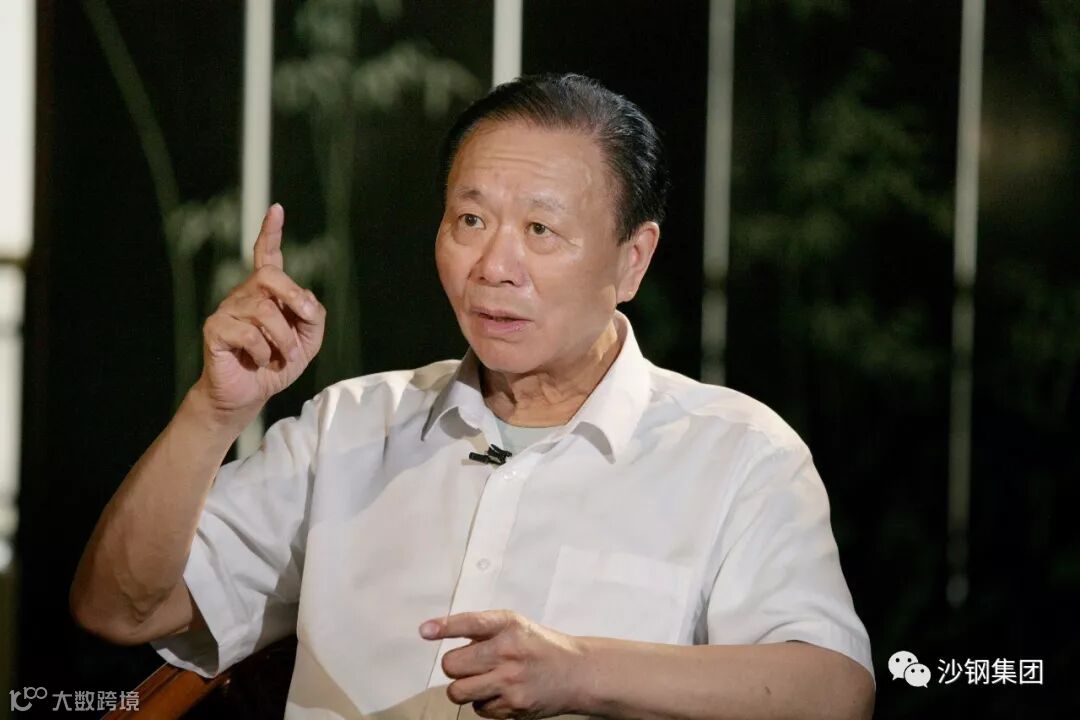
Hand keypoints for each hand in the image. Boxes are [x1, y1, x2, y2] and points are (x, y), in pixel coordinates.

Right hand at [192, 204, 325, 428]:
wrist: (248, 395)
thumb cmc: (276, 364)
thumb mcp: (308, 342)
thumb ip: (314, 317)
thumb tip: (305, 300)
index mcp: (266, 294)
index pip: (267, 255)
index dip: (271, 232)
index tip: (276, 209)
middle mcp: (245, 295)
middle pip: (270, 277)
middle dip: (294, 298)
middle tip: (305, 320)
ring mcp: (227, 310)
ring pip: (264, 311)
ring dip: (284, 339)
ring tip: (283, 356)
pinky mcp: (214, 329)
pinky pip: (246, 333)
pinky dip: (263, 352)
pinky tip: (260, 361)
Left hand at [419, 610, 587, 719]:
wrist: (577, 673)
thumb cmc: (541, 647)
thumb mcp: (516, 626)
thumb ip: (483, 631)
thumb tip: (443, 636)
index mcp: (508, 625)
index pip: (469, 623)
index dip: (444, 626)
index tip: (425, 631)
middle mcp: (508, 651)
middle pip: (452, 665)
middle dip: (455, 667)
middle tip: (469, 665)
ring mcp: (510, 681)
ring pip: (458, 691)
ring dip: (464, 688)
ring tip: (482, 681)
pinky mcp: (513, 707)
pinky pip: (478, 709)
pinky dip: (484, 703)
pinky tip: (501, 693)